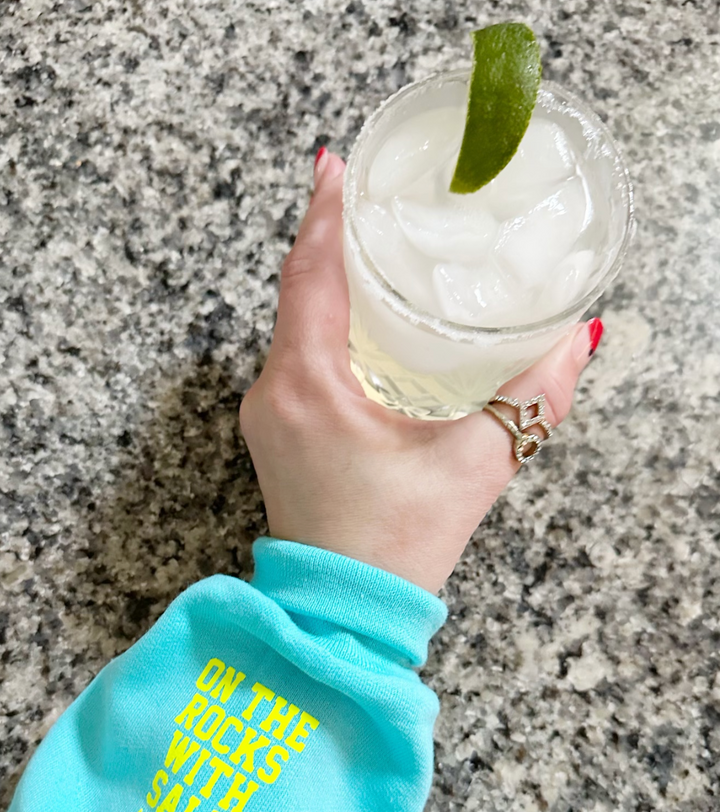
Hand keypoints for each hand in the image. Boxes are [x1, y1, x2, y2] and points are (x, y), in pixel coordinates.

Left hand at [240, 152, 601, 593]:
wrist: (340, 614)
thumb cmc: (393, 547)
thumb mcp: (472, 466)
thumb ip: (530, 401)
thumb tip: (576, 343)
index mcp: (308, 385)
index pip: (308, 275)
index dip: (324, 215)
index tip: (336, 165)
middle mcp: (273, 392)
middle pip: (296, 292)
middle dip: (328, 239)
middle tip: (367, 193)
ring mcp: (267, 414)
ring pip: (291, 324)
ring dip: (324, 282)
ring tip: (367, 242)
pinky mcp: (276, 433)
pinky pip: (292, 357)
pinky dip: (320, 323)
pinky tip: (353, 315)